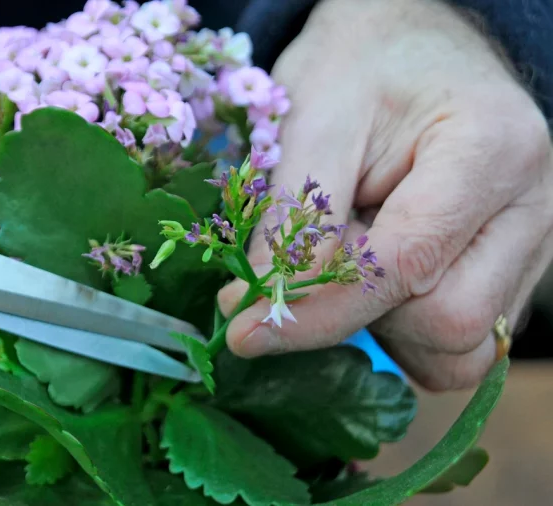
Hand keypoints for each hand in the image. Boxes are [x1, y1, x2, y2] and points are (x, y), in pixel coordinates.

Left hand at [219, 0, 552, 390]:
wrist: (406, 45)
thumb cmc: (361, 66)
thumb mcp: (314, 121)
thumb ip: (294, 220)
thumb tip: (256, 309)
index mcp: (491, 150)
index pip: (407, 264)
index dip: (320, 308)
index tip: (246, 327)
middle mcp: (530, 209)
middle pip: (450, 323)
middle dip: (361, 312)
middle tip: (317, 256)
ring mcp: (529, 248)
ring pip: (458, 348)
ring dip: (383, 327)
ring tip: (351, 254)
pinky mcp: (507, 275)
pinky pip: (456, 343)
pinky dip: (400, 328)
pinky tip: (373, 275)